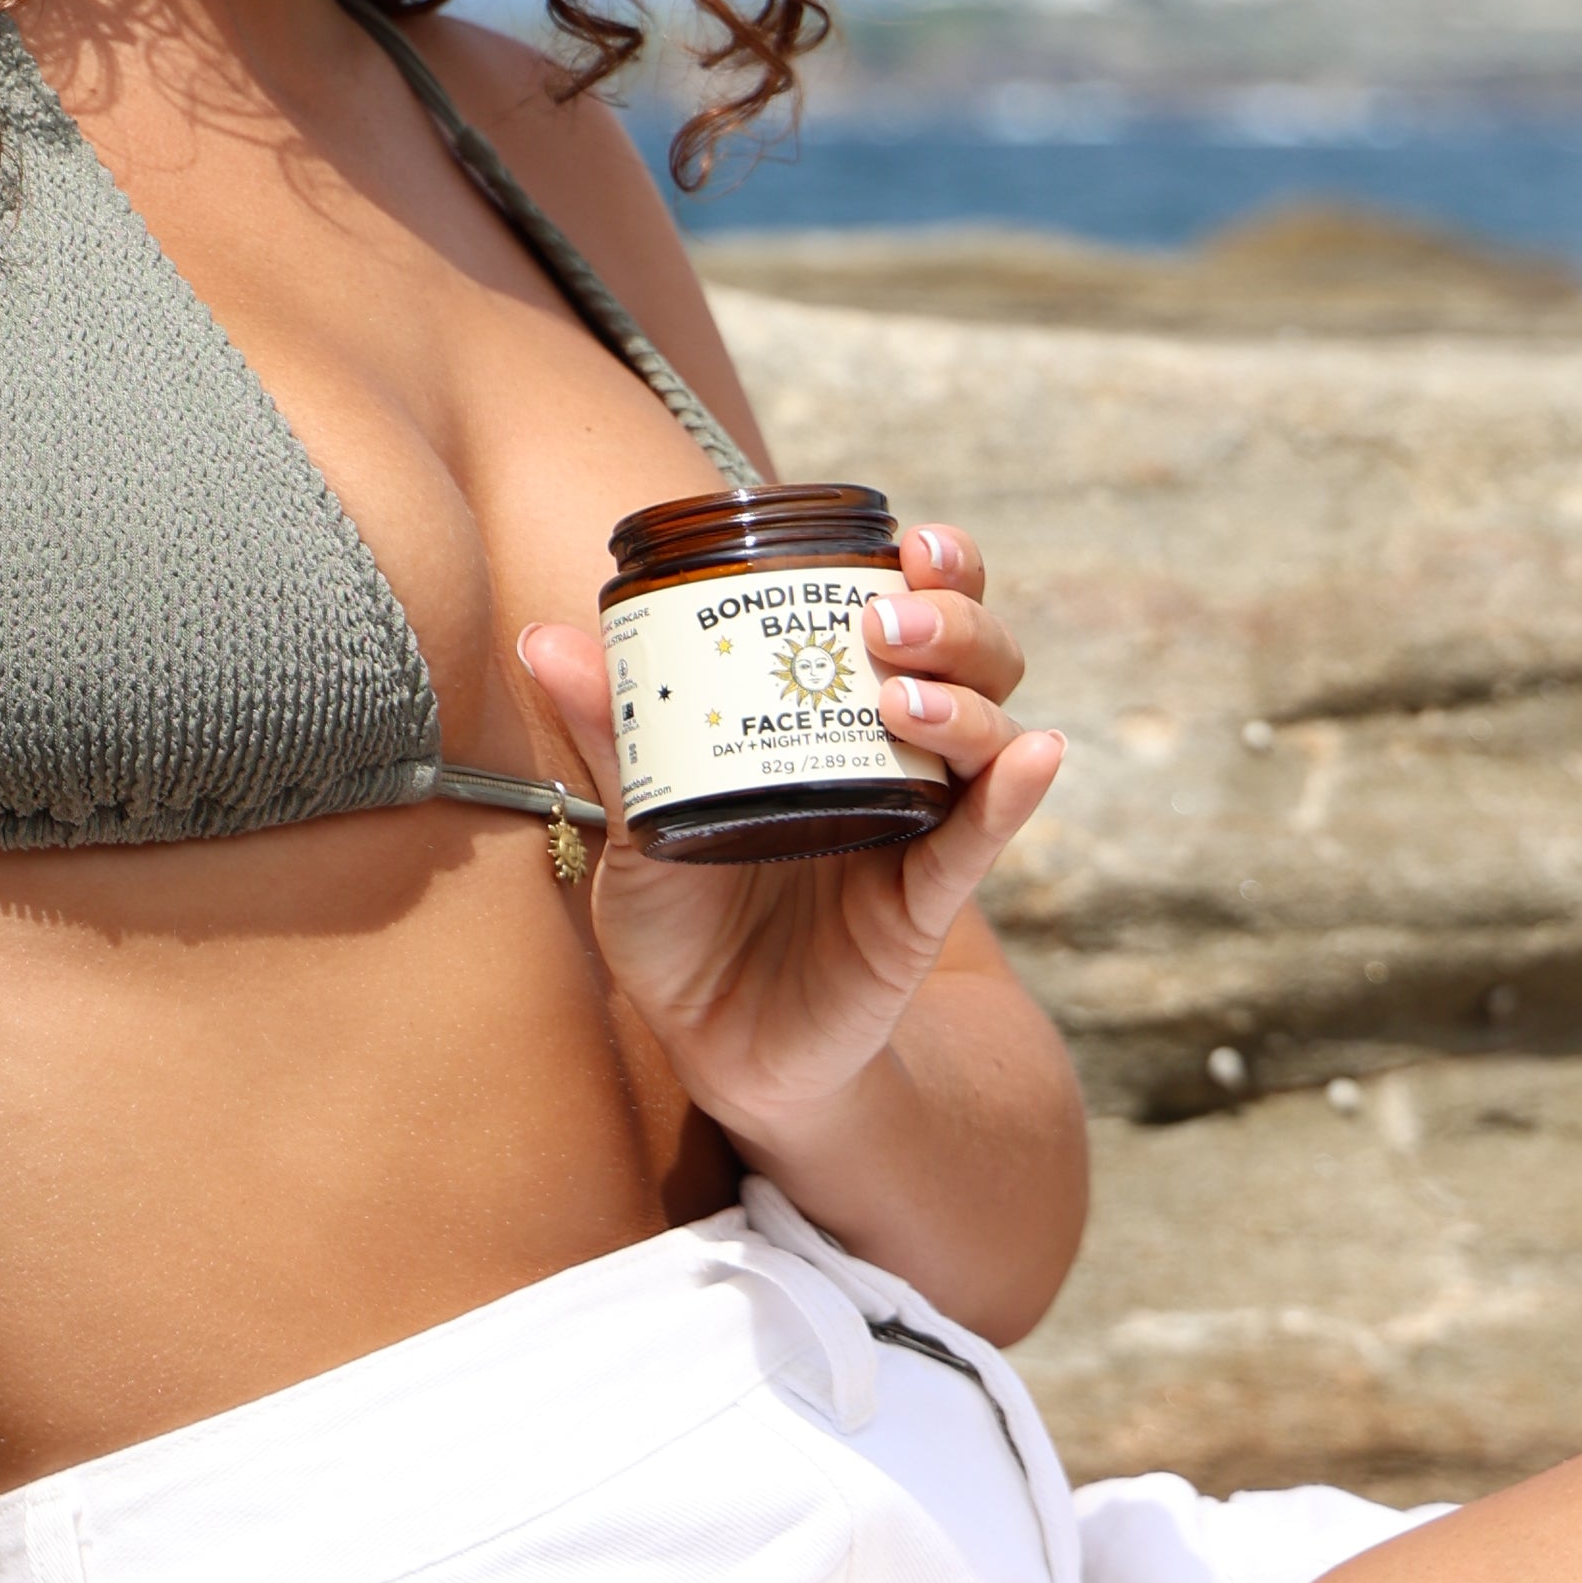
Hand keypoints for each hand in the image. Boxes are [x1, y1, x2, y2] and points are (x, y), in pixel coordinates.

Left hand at [518, 521, 1064, 1151]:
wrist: (711, 1043)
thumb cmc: (681, 922)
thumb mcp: (633, 823)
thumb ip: (611, 736)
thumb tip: (545, 639)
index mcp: (828, 714)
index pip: (908, 615)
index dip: (929, 568)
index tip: (905, 539)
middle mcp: (890, 757)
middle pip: (970, 657)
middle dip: (951, 618)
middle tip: (887, 621)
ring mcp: (915, 828)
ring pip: (985, 734)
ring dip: (962, 699)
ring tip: (901, 697)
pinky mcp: (922, 906)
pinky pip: (979, 842)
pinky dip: (1015, 795)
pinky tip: (1035, 755)